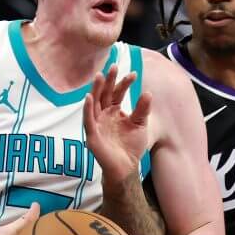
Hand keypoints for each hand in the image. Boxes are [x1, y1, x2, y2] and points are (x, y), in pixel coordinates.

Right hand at [84, 65, 150, 182]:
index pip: (117, 93)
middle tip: (114, 66)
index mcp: (114, 111)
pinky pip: (88, 120)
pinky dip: (87, 109)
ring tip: (99, 76)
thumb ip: (142, 110)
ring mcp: (97, 124)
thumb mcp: (140, 125)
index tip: (134, 74)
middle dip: (108, 81)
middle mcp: (103, 115)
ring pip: (94, 104)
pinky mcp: (92, 135)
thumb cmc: (131, 146)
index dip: (124, 83)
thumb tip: (147, 92)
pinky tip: (88, 98)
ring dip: (95, 90)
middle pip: (104, 94)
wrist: (126, 167)